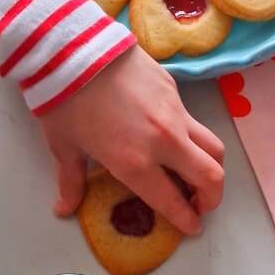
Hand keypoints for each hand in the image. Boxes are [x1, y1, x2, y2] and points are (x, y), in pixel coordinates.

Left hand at [38, 46, 224, 234]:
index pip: (173, 200)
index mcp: (134, 162)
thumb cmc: (63, 100)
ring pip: (212, 146)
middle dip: (212, 198)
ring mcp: (174, 114)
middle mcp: (164, 141)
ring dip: (210, 167)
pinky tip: (170, 136)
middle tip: (202, 205)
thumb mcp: (64, 146)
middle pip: (211, 175)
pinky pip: (193, 121)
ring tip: (195, 173)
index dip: (186, 220)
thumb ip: (71, 181)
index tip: (193, 228)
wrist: (72, 45)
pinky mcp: (176, 91)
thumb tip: (62, 209)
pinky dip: (191, 138)